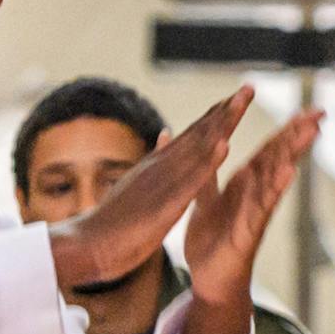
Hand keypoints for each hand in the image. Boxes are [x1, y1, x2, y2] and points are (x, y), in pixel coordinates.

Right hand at [49, 88, 249, 292]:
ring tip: (241, 103)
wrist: (86, 245)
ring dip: (220, 125)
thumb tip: (165, 134)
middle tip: (248, 88)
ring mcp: (162, 183)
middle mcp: (161, 167)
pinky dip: (208, 163)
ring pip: (197, 149)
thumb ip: (154, 161)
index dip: (215, 116)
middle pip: (198, 134)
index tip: (237, 97)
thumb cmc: (113, 222)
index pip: (192, 136)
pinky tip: (225, 146)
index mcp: (158, 166)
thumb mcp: (138, 185)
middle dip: (225, 110)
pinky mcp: (163, 204)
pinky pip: (190, 181)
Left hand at [183, 106, 322, 309]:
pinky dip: (275, 189)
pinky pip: (262, 207)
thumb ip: (208, 174)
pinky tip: (289, 172)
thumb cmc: (210, 244)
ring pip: (275, 178)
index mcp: (243, 185)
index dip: (286, 129)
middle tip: (320, 113)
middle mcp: (254, 195)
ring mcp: (255, 212)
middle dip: (298, 135)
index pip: (268, 151)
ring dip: (292, 154)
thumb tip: (210, 150)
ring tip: (309, 134)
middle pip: (278, 159)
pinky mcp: (248, 231)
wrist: (209, 282)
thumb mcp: (205, 201)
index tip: (307, 111)